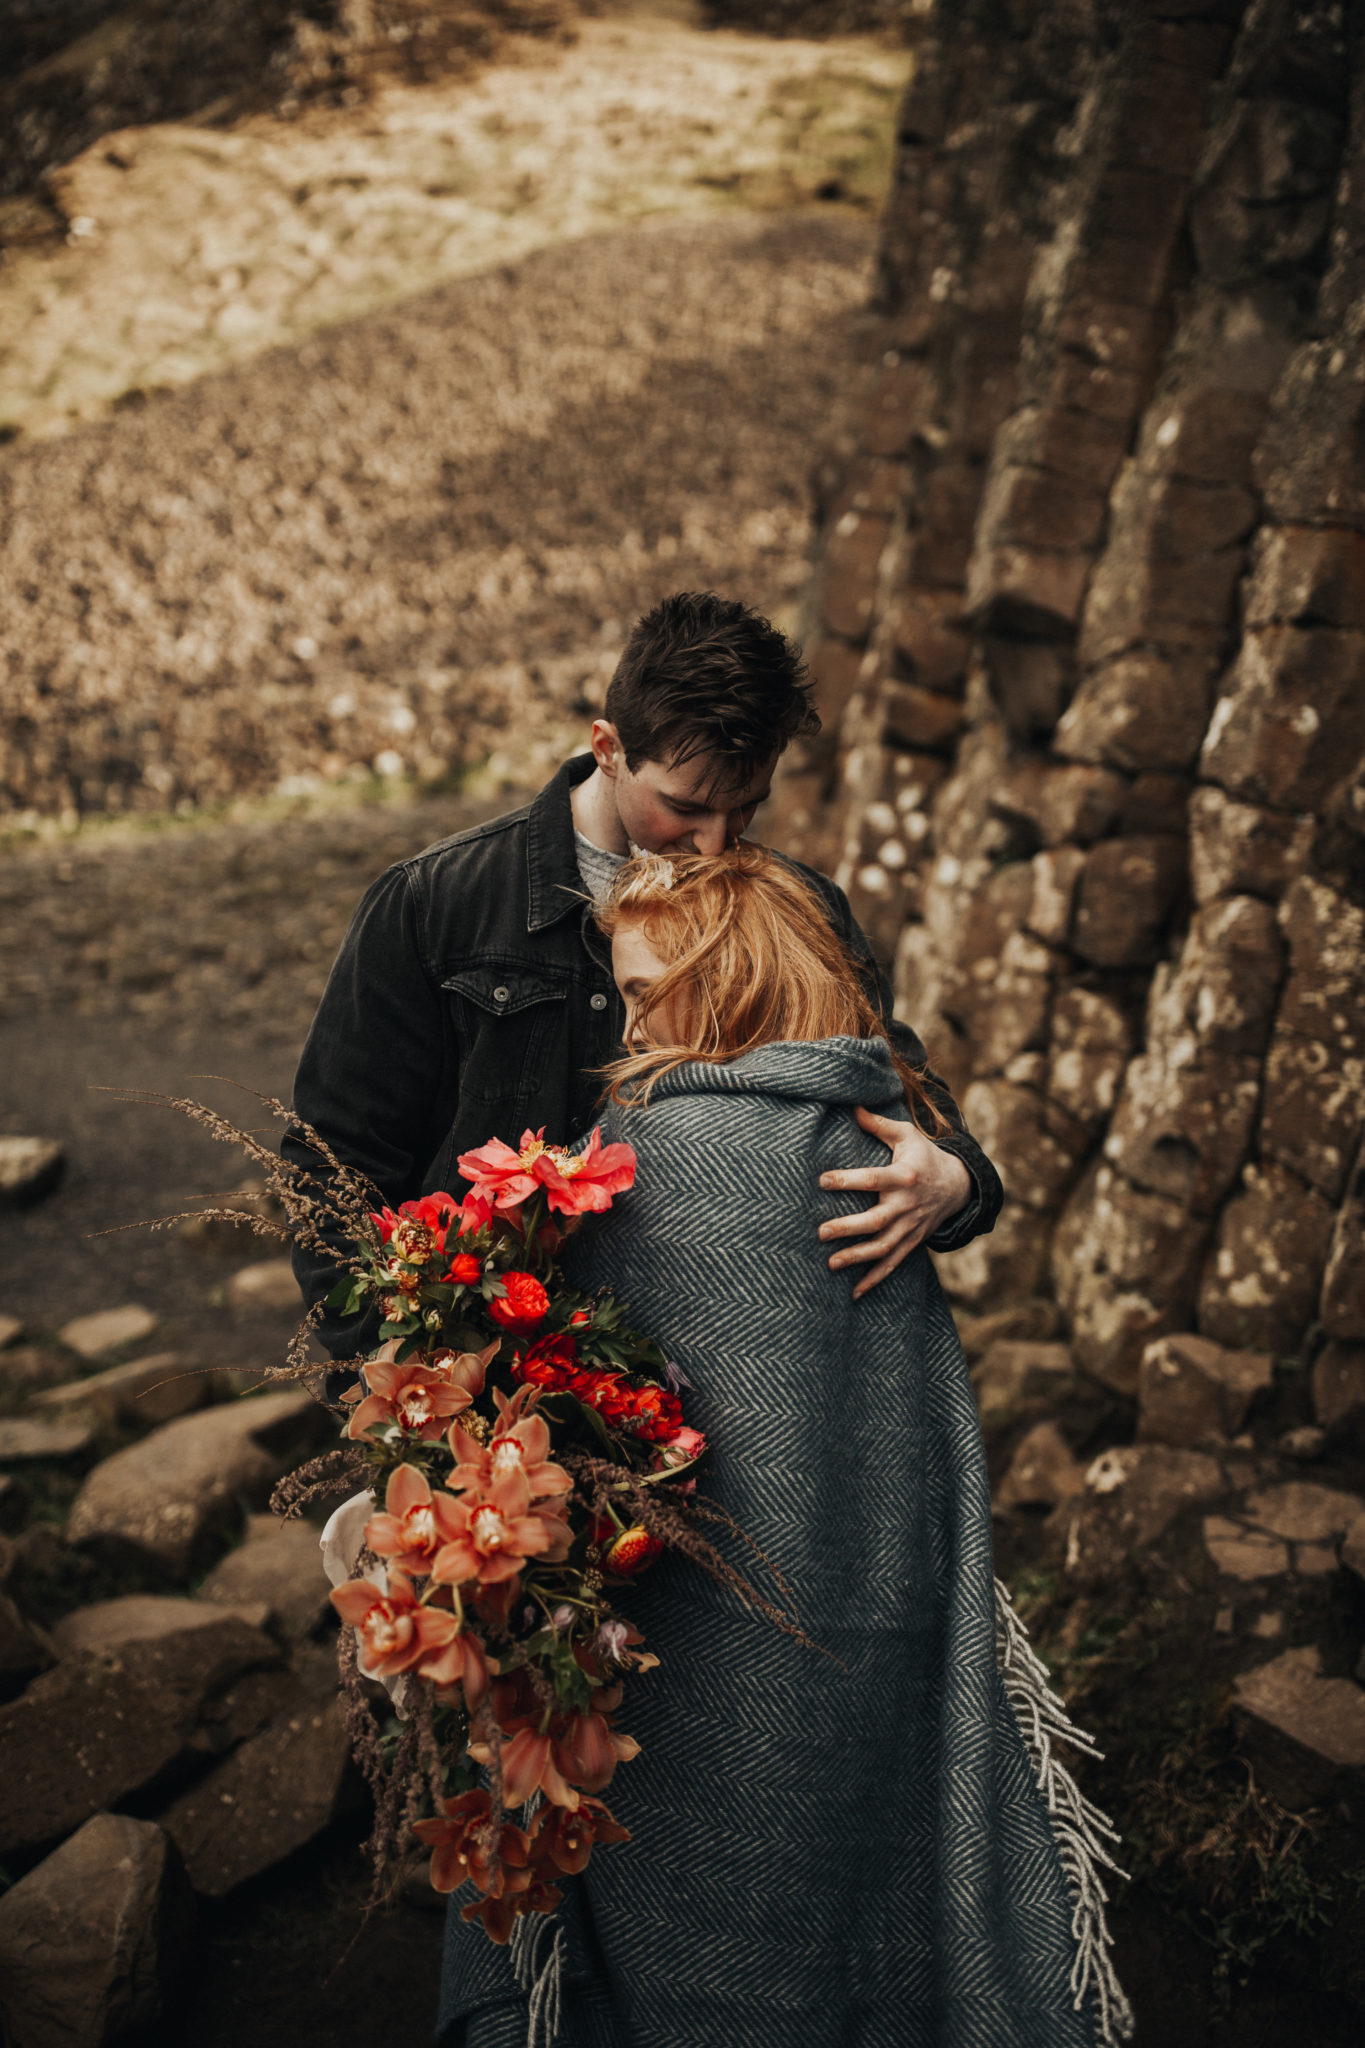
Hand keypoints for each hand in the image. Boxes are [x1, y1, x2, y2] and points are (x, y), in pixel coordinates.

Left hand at [817, 1106, 971, 1299]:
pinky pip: (893, 1264)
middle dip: (849, 1228)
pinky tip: (854, 1292)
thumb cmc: (924, 1156)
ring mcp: (911, 1228)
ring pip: (884, 1248)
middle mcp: (908, 1205)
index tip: (822, 1180)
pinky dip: (875, 1279)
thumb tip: (851, 1107)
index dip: (848, 1180)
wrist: (958, 1186)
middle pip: (877, 1220)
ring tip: (831, 1264)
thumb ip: (878, 1125)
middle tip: (821, 1232)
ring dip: (857, 1258)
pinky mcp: (912, 1243)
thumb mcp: (906, 1135)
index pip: (874, 1179)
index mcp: (904, 1176)